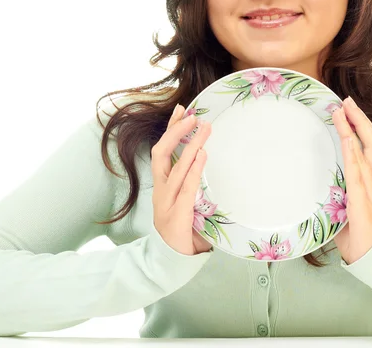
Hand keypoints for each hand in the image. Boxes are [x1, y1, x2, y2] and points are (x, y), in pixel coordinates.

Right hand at [151, 104, 212, 255]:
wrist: (170, 262)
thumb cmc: (183, 229)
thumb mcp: (185, 201)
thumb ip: (192, 182)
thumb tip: (211, 157)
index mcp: (161, 185)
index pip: (163, 150)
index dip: (170, 129)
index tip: (182, 109)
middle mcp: (160, 190)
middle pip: (162, 153)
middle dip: (176, 131)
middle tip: (193, 115)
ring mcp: (166, 203)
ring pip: (175, 167)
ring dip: (191, 145)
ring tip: (204, 128)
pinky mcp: (177, 216)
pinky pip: (186, 188)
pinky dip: (194, 169)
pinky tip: (201, 155)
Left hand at [331, 96, 371, 264]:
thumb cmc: (359, 235)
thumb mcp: (349, 207)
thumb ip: (339, 191)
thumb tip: (320, 181)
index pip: (370, 147)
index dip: (362, 127)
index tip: (350, 110)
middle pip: (371, 142)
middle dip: (359, 119)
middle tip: (346, 100)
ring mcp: (371, 189)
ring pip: (363, 151)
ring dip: (351, 129)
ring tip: (341, 110)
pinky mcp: (362, 199)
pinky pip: (356, 171)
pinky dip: (351, 152)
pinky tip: (345, 138)